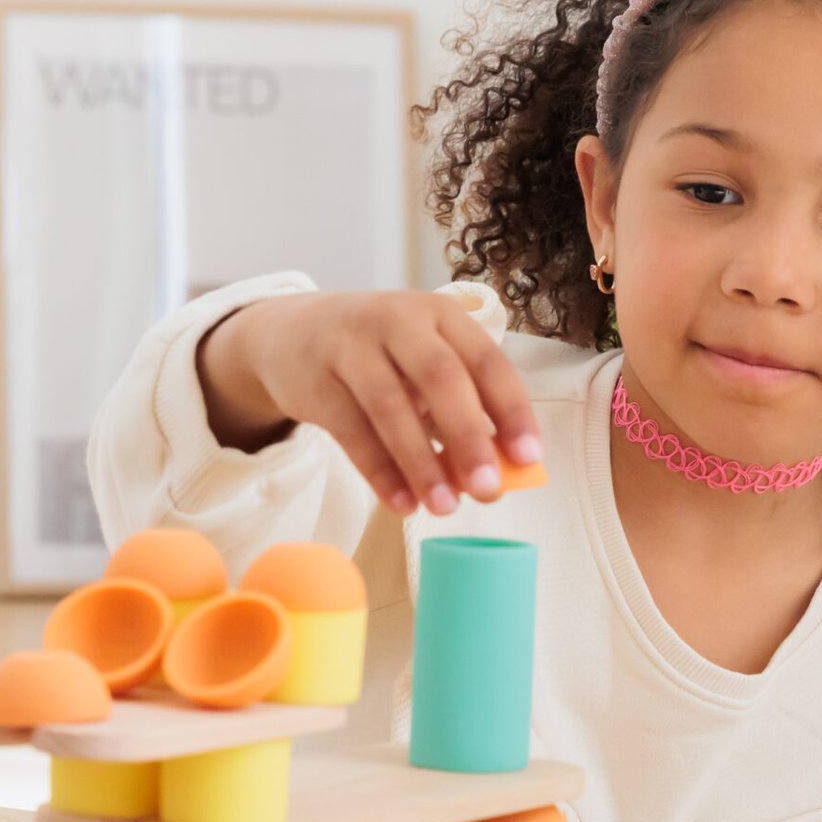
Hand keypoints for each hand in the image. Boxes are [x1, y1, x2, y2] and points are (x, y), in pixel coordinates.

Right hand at [197, 286, 542, 517]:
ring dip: (422, 463)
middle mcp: (398, 320)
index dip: (512, 409)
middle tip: (488, 490)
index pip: (487, 359)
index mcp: (440, 314)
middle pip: (440, 377)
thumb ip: (460, 408)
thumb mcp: (422, 362)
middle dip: (469, 438)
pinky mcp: (317, 382)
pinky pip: (353, 433)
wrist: (290, 335)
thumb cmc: (380, 356)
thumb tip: (500, 474)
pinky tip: (403, 504)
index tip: (530, 457)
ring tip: (446, 508)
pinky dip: (381, 473)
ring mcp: (352, 347)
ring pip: (392, 407)